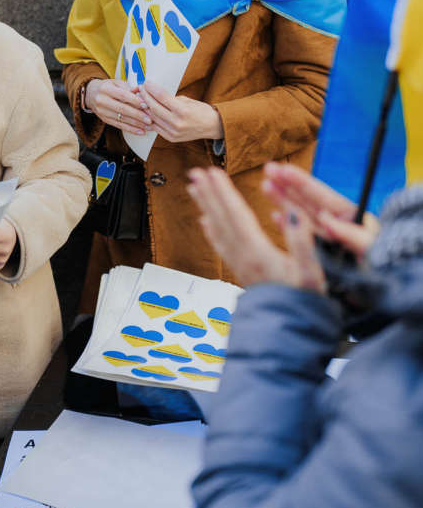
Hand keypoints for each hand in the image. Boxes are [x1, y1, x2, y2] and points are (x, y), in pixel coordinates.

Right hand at [85, 79, 150, 136]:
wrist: (91, 94)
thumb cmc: (108, 87)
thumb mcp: (116, 82)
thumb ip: (129, 87)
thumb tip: (142, 92)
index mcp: (106, 89)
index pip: (122, 96)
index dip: (135, 101)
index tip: (146, 105)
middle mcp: (102, 100)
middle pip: (122, 109)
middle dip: (138, 115)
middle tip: (150, 119)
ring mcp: (102, 112)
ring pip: (121, 119)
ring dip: (136, 124)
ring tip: (148, 126)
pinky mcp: (104, 120)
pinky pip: (119, 126)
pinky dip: (131, 129)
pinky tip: (141, 131)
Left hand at [138, 82, 222, 141]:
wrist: (212, 127)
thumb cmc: (201, 111)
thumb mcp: (187, 100)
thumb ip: (171, 99)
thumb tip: (154, 94)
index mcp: (183, 111)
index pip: (162, 96)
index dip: (152, 88)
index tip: (146, 82)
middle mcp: (177, 123)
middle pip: (154, 107)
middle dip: (146, 96)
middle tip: (141, 88)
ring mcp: (173, 132)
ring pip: (153, 117)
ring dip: (145, 107)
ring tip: (141, 98)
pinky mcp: (171, 137)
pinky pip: (155, 126)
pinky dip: (149, 118)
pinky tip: (146, 110)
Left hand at [188, 167, 325, 291]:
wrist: (293, 334)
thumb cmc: (306, 303)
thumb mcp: (312, 272)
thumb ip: (301, 241)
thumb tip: (291, 211)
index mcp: (258, 254)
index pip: (236, 216)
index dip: (224, 193)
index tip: (212, 172)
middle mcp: (243, 258)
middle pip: (221, 220)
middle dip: (209, 194)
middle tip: (195, 172)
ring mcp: (240, 266)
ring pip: (217, 230)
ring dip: (206, 207)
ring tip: (195, 188)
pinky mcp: (242, 272)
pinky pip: (221, 246)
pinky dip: (212, 230)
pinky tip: (205, 222)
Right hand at [262, 162, 377, 261]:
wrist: (383, 291)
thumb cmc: (381, 268)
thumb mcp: (370, 249)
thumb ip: (350, 234)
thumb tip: (326, 218)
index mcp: (350, 217)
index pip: (322, 196)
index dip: (302, 182)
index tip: (284, 170)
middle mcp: (337, 223)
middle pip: (308, 200)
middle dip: (288, 184)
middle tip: (268, 169)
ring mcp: (328, 236)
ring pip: (301, 214)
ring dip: (283, 199)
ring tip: (266, 186)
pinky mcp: (320, 251)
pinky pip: (301, 234)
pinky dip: (288, 224)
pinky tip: (275, 216)